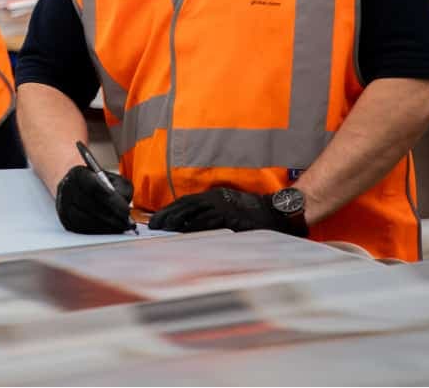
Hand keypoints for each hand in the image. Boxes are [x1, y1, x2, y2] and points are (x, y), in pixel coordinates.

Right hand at [55, 165, 134, 233]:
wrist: (78, 188)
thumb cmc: (98, 183)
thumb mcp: (113, 179)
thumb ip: (121, 188)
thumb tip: (125, 203)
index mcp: (78, 174)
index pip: (93, 186)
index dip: (111, 200)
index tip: (125, 209)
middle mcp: (67, 189)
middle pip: (89, 205)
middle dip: (111, 216)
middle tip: (127, 221)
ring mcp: (64, 206)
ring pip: (85, 220)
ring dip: (106, 226)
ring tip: (121, 226)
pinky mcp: (66, 221)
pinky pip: (82, 229)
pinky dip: (99, 231)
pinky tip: (110, 229)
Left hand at [147, 187, 306, 235]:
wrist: (275, 213)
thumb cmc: (252, 213)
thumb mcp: (228, 208)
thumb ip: (211, 214)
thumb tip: (190, 224)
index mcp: (214, 196)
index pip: (187, 201)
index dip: (170, 209)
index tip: (157, 218)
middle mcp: (216, 199)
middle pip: (186, 205)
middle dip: (168, 215)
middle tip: (153, 224)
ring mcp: (223, 208)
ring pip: (194, 212)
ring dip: (177, 220)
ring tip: (163, 229)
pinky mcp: (230, 218)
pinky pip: (209, 222)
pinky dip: (195, 227)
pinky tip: (184, 233)